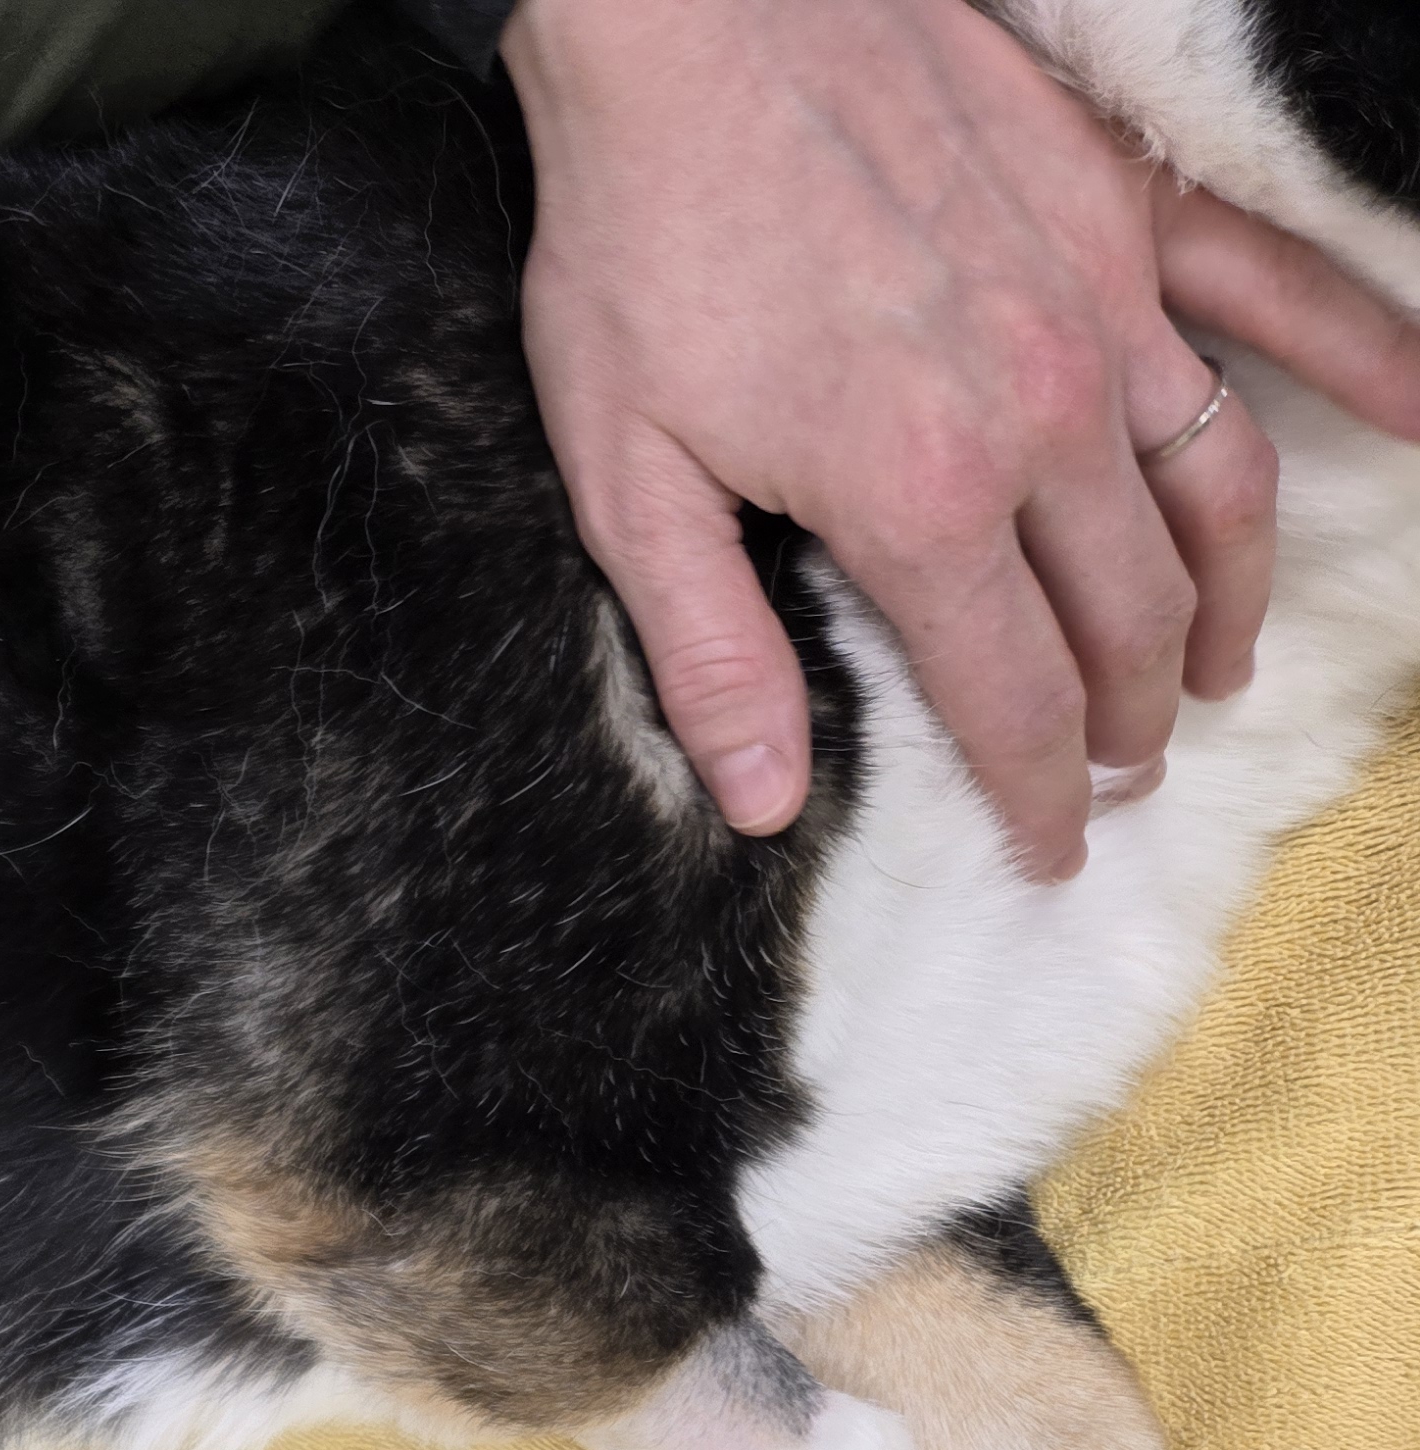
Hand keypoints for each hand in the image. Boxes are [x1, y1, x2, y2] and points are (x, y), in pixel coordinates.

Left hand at [504, 0, 1419, 876]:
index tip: (1056, 850)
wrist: (694, 26)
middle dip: (1132, 718)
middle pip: (1124, 615)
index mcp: (916, 500)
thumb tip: (761, 801)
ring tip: (1216, 673)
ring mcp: (1102, 306)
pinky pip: (1275, 295)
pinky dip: (1362, 357)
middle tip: (1125, 773)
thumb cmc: (638, 243)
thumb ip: (709, 646)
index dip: (1041, 792)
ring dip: (1225, 600)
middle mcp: (1040, 418)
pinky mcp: (1123, 210)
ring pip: (1209, 492)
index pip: (1011, 695)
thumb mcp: (621, 474)